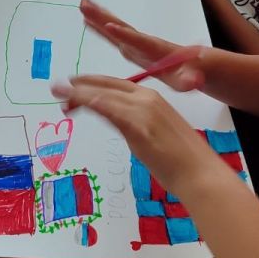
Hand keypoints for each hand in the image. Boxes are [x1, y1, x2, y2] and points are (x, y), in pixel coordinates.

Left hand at [50, 75, 218, 193]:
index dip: (92, 84)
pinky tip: (75, 101)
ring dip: (78, 93)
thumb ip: (134, 124)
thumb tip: (117, 122)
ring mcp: (143, 110)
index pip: (116, 84)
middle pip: (106, 85)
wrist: (200, 174)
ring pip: (103, 94)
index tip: (74, 86)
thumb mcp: (153, 133)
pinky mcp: (138, 125)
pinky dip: (90, 101)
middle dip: (80, 85)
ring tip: (58, 93)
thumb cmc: (181, 160)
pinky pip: (108, 108)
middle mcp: (147, 98)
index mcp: (153, 97)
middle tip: (58, 88)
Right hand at [79, 0, 204, 91]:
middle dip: (103, 17)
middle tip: (86, 4)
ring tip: (82, 3)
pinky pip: (111, 34)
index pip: (138, 41)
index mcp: (154, 49)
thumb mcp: (191, 78)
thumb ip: (189, 79)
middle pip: (121, 28)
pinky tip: (86, 20)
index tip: (110, 26)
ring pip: (114, 27)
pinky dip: (98, 25)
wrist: (192, 63)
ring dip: (98, 15)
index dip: (125, 35)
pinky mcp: (130, 46)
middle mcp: (142, 42)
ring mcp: (135, 43)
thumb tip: (194, 82)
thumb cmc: (190, 71)